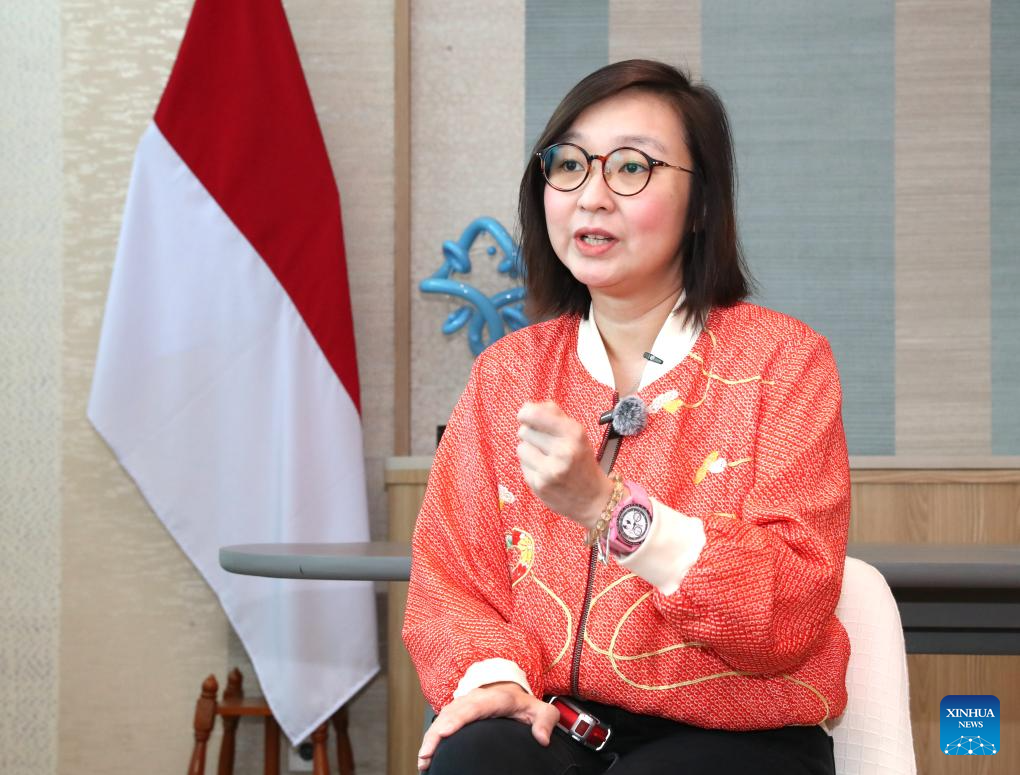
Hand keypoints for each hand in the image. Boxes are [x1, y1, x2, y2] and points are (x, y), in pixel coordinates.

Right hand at [417, 682, 558, 770]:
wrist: (511, 690)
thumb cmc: (525, 704)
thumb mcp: (543, 710)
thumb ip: (546, 721)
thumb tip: (542, 738)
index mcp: (495, 698)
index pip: (473, 708)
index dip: (456, 719)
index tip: (444, 733)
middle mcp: (475, 699)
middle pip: (451, 714)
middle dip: (436, 734)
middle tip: (425, 755)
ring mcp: (464, 704)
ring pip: (442, 718)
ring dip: (430, 737)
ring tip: (423, 760)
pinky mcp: (457, 712)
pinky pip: (441, 722)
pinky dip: (432, 737)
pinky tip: (426, 755)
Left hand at [516, 401, 613, 528]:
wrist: (593, 500)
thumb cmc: (582, 461)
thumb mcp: (577, 434)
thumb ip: (554, 415)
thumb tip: (526, 406)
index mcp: (574, 433)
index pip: (535, 414)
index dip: (526, 413)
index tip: (525, 416)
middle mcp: (563, 450)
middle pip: (524, 431)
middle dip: (530, 434)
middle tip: (544, 444)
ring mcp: (550, 470)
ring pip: (521, 448)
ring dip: (529, 451)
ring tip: (544, 458)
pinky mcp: (539, 485)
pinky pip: (523, 466)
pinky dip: (530, 467)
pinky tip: (544, 472)